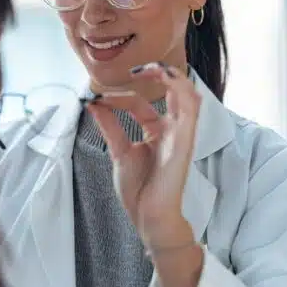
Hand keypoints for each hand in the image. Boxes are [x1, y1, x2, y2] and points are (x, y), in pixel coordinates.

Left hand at [86, 62, 200, 246]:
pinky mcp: (185, 141)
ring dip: (173, 76)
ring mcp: (180, 134)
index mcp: (158, 130)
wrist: (148, 217)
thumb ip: (110, 126)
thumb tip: (95, 104)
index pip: (140, 102)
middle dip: (156, 72)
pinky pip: (191, 110)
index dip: (118, 97)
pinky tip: (167, 79)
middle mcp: (172, 129)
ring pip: (189, 94)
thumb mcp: (119, 151)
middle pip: (173, 90)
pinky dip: (181, 90)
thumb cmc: (140, 190)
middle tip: (135, 68)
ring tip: (152, 69)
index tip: (97, 99)